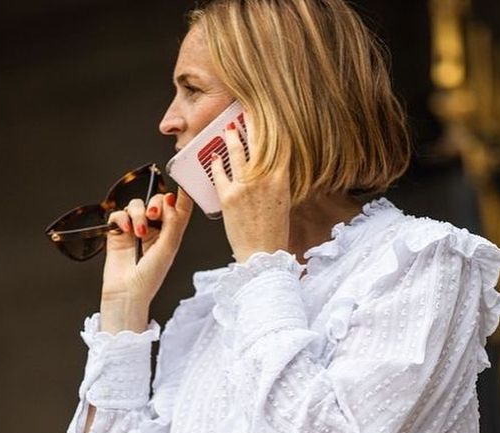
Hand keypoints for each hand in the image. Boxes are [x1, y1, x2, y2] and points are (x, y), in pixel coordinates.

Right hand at [100, 188, 192, 332]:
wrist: (127, 292)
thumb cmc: (150, 277)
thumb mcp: (167, 248)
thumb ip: (172, 223)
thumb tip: (170, 201)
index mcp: (171, 234)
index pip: (179, 210)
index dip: (182, 195)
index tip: (183, 181)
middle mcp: (155, 230)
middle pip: (156, 202)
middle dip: (155, 204)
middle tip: (153, 215)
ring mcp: (135, 230)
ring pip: (136, 206)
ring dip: (137, 214)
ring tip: (138, 232)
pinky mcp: (118, 233)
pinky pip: (118, 214)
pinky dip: (121, 218)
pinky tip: (125, 230)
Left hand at [210, 116, 290, 262]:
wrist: (262, 255)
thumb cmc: (273, 232)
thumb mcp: (283, 201)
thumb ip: (276, 179)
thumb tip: (269, 164)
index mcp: (281, 178)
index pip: (278, 142)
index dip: (271, 125)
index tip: (265, 114)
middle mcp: (264, 178)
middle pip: (257, 140)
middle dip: (251, 121)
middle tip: (245, 110)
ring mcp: (245, 185)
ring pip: (236, 150)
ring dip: (230, 136)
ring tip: (227, 128)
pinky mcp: (228, 195)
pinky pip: (220, 171)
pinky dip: (217, 162)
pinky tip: (215, 157)